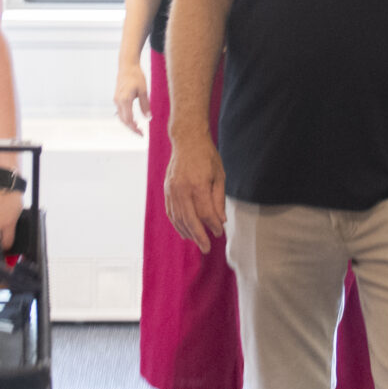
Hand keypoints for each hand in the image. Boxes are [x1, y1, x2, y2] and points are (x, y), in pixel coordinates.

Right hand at [112, 59, 149, 135]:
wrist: (127, 66)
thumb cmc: (136, 76)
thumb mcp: (144, 90)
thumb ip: (145, 105)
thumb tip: (148, 118)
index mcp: (125, 100)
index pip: (129, 120)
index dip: (135, 129)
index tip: (142, 134)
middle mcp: (118, 101)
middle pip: (124, 121)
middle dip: (132, 129)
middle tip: (141, 134)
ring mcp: (116, 100)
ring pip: (121, 117)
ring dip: (129, 124)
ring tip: (138, 128)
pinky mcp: (117, 98)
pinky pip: (120, 112)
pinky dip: (126, 118)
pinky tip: (134, 120)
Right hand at [164, 132, 226, 252]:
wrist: (186, 140)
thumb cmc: (206, 156)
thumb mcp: (219, 176)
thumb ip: (218, 200)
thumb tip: (220, 221)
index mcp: (198, 185)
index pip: (206, 213)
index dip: (213, 225)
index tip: (220, 233)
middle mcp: (182, 189)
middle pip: (190, 219)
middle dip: (199, 236)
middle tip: (206, 248)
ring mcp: (171, 190)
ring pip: (178, 218)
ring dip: (188, 232)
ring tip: (197, 242)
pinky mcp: (167, 190)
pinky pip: (171, 212)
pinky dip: (177, 223)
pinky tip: (185, 231)